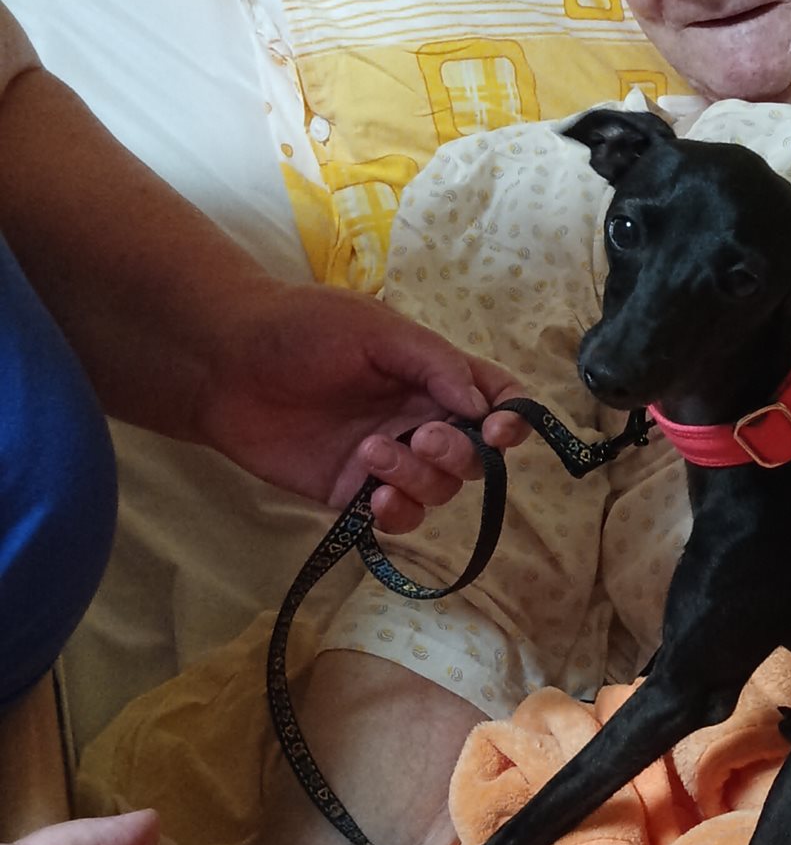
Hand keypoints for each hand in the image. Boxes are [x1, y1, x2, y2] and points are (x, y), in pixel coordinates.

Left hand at [195, 280, 529, 530]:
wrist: (224, 362)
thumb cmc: (302, 328)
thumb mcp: (377, 329)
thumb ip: (435, 363)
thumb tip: (481, 407)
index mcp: (433, 374)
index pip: (495, 398)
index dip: (511, 419)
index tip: (497, 430)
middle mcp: (418, 417)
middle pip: (473, 455)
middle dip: (459, 453)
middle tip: (420, 435)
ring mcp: (387, 457)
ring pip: (438, 489)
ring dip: (419, 478)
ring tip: (371, 455)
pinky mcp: (351, 490)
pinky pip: (398, 515)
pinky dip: (399, 513)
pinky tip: (376, 498)